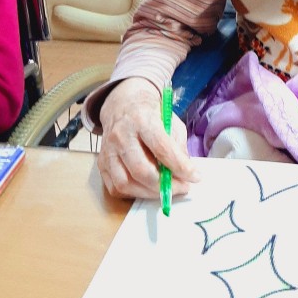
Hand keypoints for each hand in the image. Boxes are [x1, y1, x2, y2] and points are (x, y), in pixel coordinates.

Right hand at [97, 77, 199, 199]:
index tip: (195, 177)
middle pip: (141, 170)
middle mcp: (121, 136)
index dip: (180, 167)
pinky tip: (148, 188)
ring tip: (166, 190)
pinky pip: (115, 187)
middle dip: (165, 185)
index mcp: (142, 120)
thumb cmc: (150, 113)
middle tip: (182, 187)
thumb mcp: (171, 121)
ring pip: (126, 183)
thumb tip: (185, 171)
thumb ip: (178, 145)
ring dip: (150, 193)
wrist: (122, 104)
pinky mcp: (101, 163)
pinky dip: (134, 193)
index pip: (162, 148)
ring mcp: (108, 151)